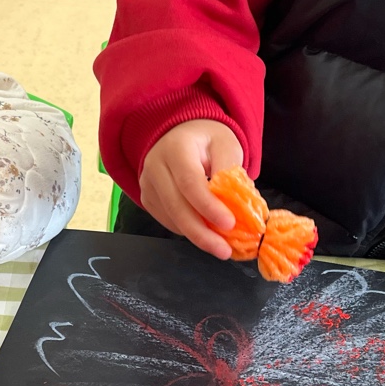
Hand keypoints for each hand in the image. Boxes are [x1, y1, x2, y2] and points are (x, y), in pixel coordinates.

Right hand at [139, 119, 244, 258]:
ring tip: (220, 246)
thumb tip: (237, 204)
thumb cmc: (206, 140)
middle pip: (176, 206)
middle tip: (224, 250)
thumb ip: (230, 170)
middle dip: (201, 232)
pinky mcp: (148, 198)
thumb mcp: (226, 144)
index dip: (208, 206)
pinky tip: (205, 233)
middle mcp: (155, 166)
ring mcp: (147, 184)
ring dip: (196, 235)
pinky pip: (167, 221)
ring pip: (170, 218)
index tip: (229, 224)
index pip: (189, 182)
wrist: (180, 135)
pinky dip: (187, 230)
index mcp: (175, 148)